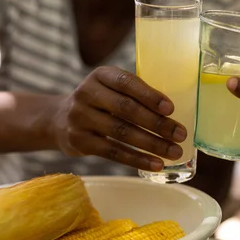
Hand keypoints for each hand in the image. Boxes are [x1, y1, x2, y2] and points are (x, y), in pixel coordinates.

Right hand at [51, 66, 186, 170]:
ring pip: (122, 133)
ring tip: (174, 152)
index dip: (149, 95)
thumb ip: (137, 94)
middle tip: (181, 134)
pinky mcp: (79, 141)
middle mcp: (87, 93)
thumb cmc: (102, 102)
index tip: (171, 108)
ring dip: (152, 144)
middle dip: (158, 124)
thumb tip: (176, 114)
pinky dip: (137, 159)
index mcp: (101, 75)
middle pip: (127, 109)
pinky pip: (113, 152)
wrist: (58, 119)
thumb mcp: (112, 88)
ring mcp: (80, 117)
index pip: (127, 82)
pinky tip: (156, 164)